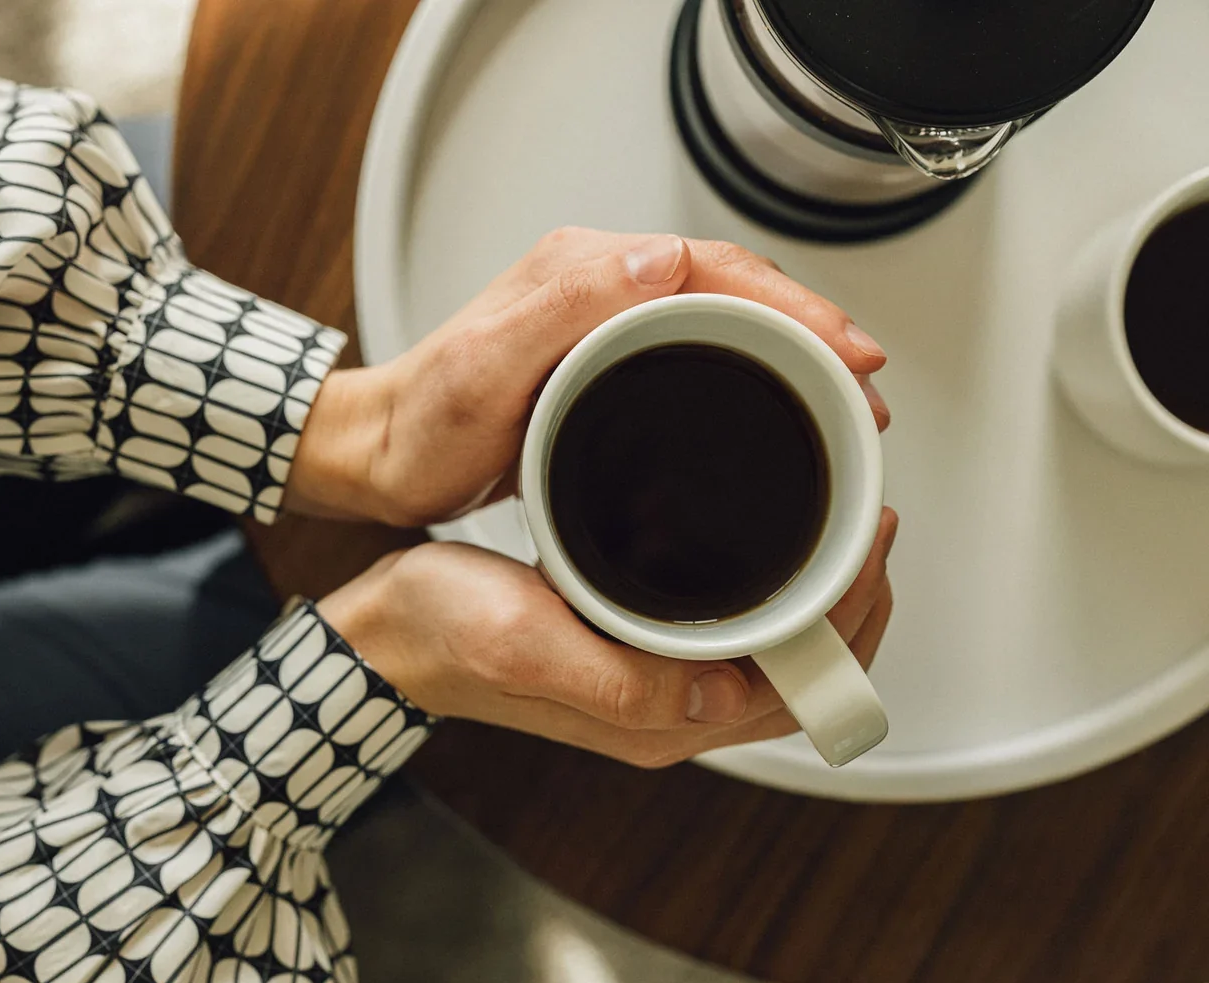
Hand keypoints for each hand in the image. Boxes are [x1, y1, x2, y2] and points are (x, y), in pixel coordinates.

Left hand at [288, 227, 890, 526]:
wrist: (384, 456)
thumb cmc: (424, 424)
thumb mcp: (485, 366)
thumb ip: (565, 305)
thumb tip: (662, 259)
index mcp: (583, 271)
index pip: (714, 265)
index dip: (792, 305)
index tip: (844, 349)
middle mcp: (598, 284)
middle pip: (734, 288)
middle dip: (811, 328)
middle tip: (863, 384)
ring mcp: (603, 322)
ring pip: (723, 319)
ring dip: (789, 351)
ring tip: (839, 399)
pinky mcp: (603, 360)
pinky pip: (697, 349)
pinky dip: (748, 371)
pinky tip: (772, 408)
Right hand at [317, 509, 897, 767]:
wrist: (386, 629)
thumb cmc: (441, 632)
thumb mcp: (523, 640)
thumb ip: (622, 678)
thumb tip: (725, 692)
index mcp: (657, 719)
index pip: (802, 687)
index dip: (852, 617)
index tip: (866, 538)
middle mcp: (669, 708)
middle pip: (807, 670)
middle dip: (853, 599)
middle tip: (865, 517)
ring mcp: (656, 680)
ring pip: (777, 645)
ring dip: (818, 589)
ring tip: (833, 518)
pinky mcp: (637, 647)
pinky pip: (732, 624)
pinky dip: (768, 581)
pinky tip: (763, 531)